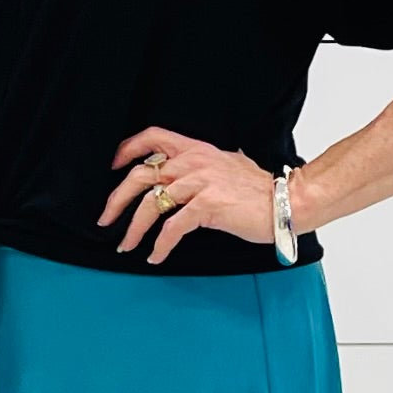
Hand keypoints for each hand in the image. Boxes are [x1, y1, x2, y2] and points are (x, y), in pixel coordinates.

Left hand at [101, 127, 280, 264]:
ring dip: (133, 229)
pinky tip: (155, 255)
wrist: (287, 202)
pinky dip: (160, 245)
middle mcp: (194, 163)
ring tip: (126, 244)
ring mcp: (200, 184)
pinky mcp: (208, 207)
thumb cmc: (260, 190)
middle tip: (105, 218)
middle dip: (116, 199)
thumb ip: (206, 165)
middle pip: (140, 175)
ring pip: (151, 205)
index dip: (128, 149)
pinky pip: (173, 227)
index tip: (113, 166)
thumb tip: (190, 174)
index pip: (154, 137)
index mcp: (197, 150)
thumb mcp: (229, 165)